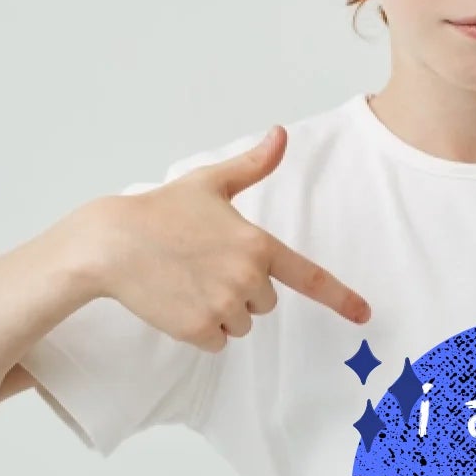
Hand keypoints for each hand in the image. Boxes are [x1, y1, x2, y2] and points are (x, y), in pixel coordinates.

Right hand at [75, 127, 372, 351]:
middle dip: (241, 290)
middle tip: (203, 265)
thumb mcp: (210, 182)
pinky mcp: (199, 328)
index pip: (308, 276)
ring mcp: (224, 305)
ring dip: (221, 311)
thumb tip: (281, 134)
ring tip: (187, 281)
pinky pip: (217, 341)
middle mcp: (247, 277)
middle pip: (265, 302)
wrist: (111, 244)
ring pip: (241, 324)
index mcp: (256, 244)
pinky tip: (177, 301)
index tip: (364, 315)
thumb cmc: (160, 211)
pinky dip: (200, 329)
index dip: (340, 297)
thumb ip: (252, 164)